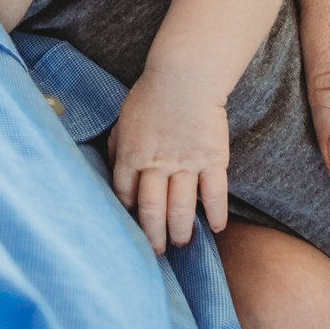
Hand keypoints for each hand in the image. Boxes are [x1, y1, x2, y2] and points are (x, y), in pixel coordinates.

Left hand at [109, 64, 230, 251]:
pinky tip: (218, 228)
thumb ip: (117, 144)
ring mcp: (186, 165)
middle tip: (156, 252)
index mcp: (131, 155)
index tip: (131, 226)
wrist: (185, 76)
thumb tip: (111, 164)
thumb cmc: (151, 93)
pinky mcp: (212, 160)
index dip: (128, 213)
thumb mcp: (124, 118)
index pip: (125, 194)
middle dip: (153, 235)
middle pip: (152, 209)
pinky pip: (215, 193)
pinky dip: (217, 213)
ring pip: (182, 207)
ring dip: (181, 230)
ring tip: (182, 243)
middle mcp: (156, 165)